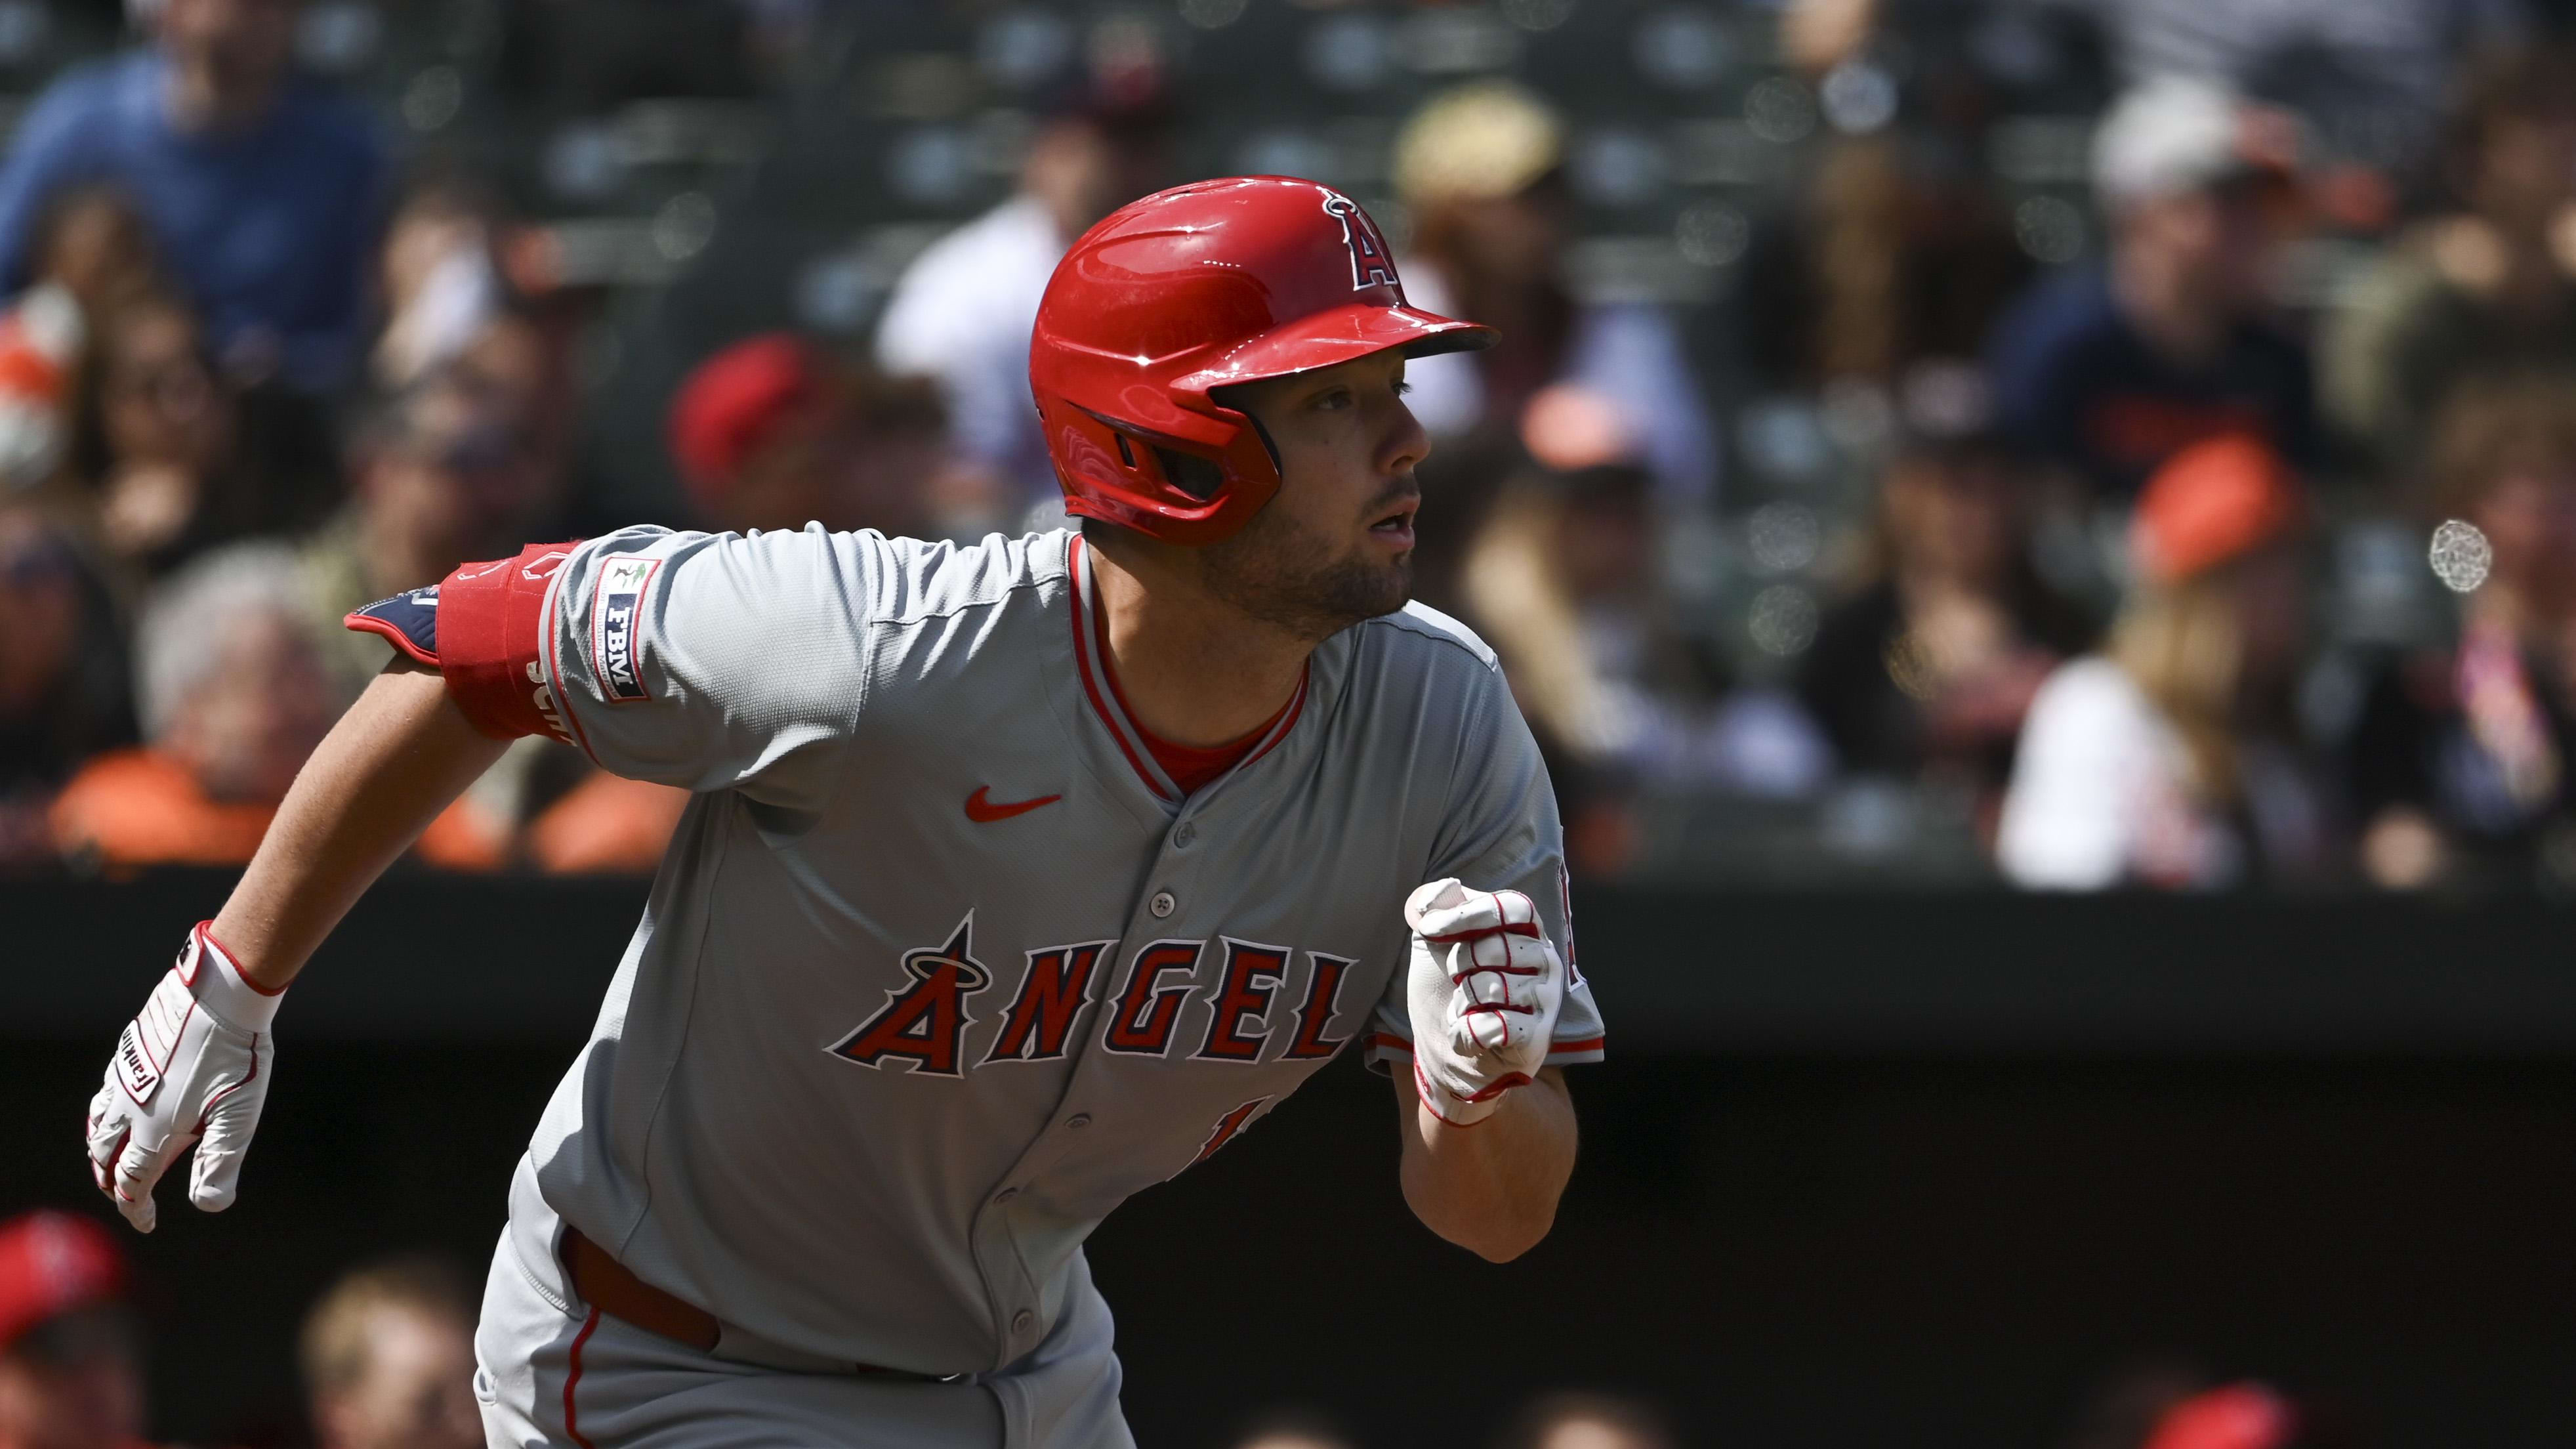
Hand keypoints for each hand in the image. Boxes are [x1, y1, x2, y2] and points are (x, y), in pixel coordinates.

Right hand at [84, 924, 280, 1231]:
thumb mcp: (237, 1116)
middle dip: (113, 1184)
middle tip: (127, 1198)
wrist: (219, 998)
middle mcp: (129, 1109)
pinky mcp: (128, 1053)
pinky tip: (117, 1110)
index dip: (136, 1209)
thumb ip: (220, 1162)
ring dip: (100, 1152)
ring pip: (97, 1126)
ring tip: (109, 1162)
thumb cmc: (235, 1058)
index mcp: (154, 1131)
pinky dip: (103, 1116)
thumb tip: (208, 1206)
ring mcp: (123, 1078)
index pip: (132, 1184)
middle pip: (104, 1159)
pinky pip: (104, 1094)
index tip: (147, 1224)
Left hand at [1403, 878, 1562, 1126]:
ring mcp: (1546, 999)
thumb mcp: (1432, 940)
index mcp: (1526, 931)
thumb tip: (1446, 887)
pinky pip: (1493, 1026)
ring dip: (1461, 1003)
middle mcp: (1545, 960)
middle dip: (1459, 965)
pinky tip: (1471, 1036)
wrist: (1445, 1050)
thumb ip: (1437, 905)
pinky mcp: (1537, 1037)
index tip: (1427, 928)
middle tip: (1458, 981)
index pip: (1512, 906)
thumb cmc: (1445, 989)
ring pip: (1490, 987)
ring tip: (1467, 1010)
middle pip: (1495, 947)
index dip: (1466, 914)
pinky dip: (1466, 1034)